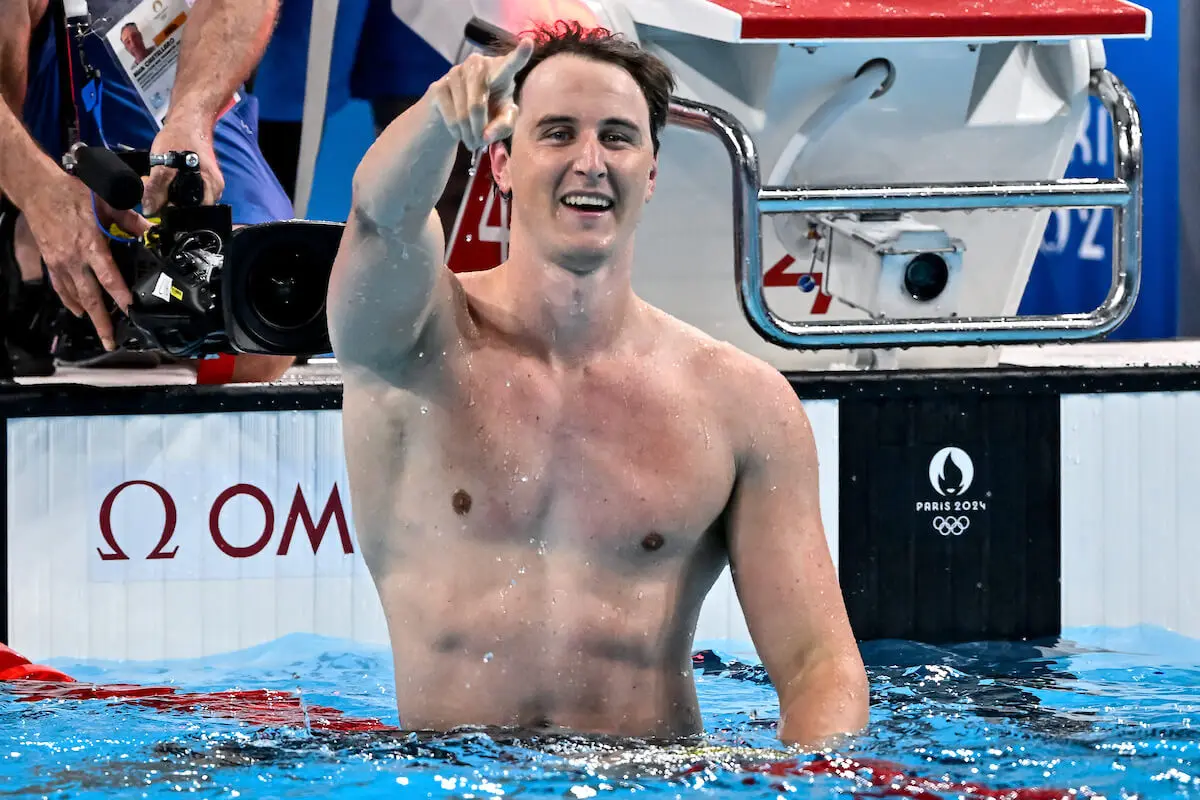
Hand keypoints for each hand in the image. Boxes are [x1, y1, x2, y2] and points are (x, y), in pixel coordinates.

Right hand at [17, 172, 151, 350]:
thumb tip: (152, 231)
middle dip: (101, 321)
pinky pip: (60, 287)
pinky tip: (79, 311)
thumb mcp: (107, 202)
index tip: (131, 311)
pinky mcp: (50, 262)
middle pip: (90, 297)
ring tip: (101, 332)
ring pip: (75, 296)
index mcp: (90, 245)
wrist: (37, 188)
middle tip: (110, 341)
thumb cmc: (73, 193)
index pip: (109, 278)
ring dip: (88, 315)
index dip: (120, 296)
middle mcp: (73, 259)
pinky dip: (70, 301)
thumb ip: (131, 221)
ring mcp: (59, 262)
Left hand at [141, 118, 222, 214]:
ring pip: (187, 202)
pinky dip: (174, 190)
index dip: (175, 216)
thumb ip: (156, 189)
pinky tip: (165, 183)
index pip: (194, 215)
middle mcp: (215, 191)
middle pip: (191, 210)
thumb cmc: (179, 139)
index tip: (157, 210)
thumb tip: (150, 211)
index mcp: (211, 190)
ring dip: (171, 198)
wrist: (187, 121)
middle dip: (171, 207)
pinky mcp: (202, 181)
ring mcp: (209, 186)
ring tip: (158, 188)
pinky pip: (187, 193)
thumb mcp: (162, 165)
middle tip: (154, 197)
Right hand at [429, 37, 534, 151]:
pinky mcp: (439, 85)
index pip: (510, 64)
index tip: (528, 43)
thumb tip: (485, 136)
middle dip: (478, 129)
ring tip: (471, 141)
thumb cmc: (488, 115)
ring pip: (463, 113)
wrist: (455, 115)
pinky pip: (449, 116)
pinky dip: (455, 131)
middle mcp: (478, 64)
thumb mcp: (502, 122)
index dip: (519, 55)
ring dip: (468, 134)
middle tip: (479, 144)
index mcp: (500, 70)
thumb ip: (503, 126)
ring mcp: (456, 72)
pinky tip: (458, 133)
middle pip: (478, 105)